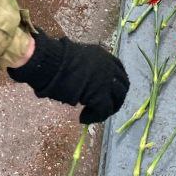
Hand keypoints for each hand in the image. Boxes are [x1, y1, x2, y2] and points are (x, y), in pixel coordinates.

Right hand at [8, 29, 129, 123]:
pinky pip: (103, 111)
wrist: (53, 63)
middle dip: (116, 98)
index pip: (120, 71)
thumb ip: (89, 69)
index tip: (110, 92)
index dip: (117, 83)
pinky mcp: (100, 95)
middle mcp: (109, 67)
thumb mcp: (79, 59)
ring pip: (116, 100)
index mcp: (104, 56)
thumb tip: (88, 81)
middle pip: (123, 86)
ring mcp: (106, 81)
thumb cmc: (58, 59)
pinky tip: (83, 118)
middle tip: (104, 107)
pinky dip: (95, 117)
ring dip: (106, 109)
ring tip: (92, 114)